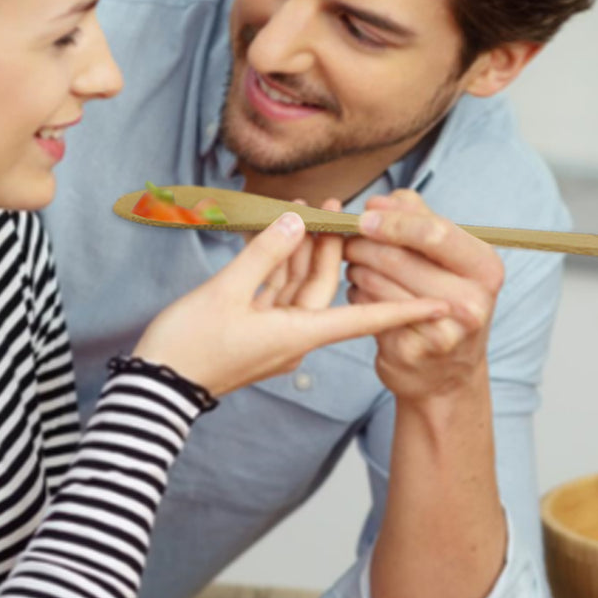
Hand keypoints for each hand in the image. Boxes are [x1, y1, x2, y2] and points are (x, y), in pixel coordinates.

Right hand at [133, 211, 446, 395]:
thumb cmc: (191, 347)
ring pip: (299, 286)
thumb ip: (263, 255)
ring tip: (311, 212)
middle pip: (325, 286)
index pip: (364, 317)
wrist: (155, 389)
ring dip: (303, 252)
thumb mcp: (226, 294)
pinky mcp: (253, 331)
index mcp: (298, 333)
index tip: (441, 303)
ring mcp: (273, 334)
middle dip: (335, 248)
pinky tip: (280, 238)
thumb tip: (294, 222)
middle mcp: (293, 335)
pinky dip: (279, 267)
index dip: (404, 308)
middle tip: (340, 207)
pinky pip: (276, 293)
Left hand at [344, 190, 504, 401]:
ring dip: (356, 266)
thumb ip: (417, 218)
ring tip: (358, 265)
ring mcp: (442, 331)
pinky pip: (367, 306)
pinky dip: (357, 292)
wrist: (447, 372)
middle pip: (397, 257)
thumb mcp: (447, 257)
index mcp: (485, 268)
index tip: (365, 216)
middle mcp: (472, 302)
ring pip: (375, 280)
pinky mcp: (411, 351)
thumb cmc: (445, 300)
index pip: (436, 232)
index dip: (393, 221)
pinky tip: (362, 291)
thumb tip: (378, 202)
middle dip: (362, 243)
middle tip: (348, 239)